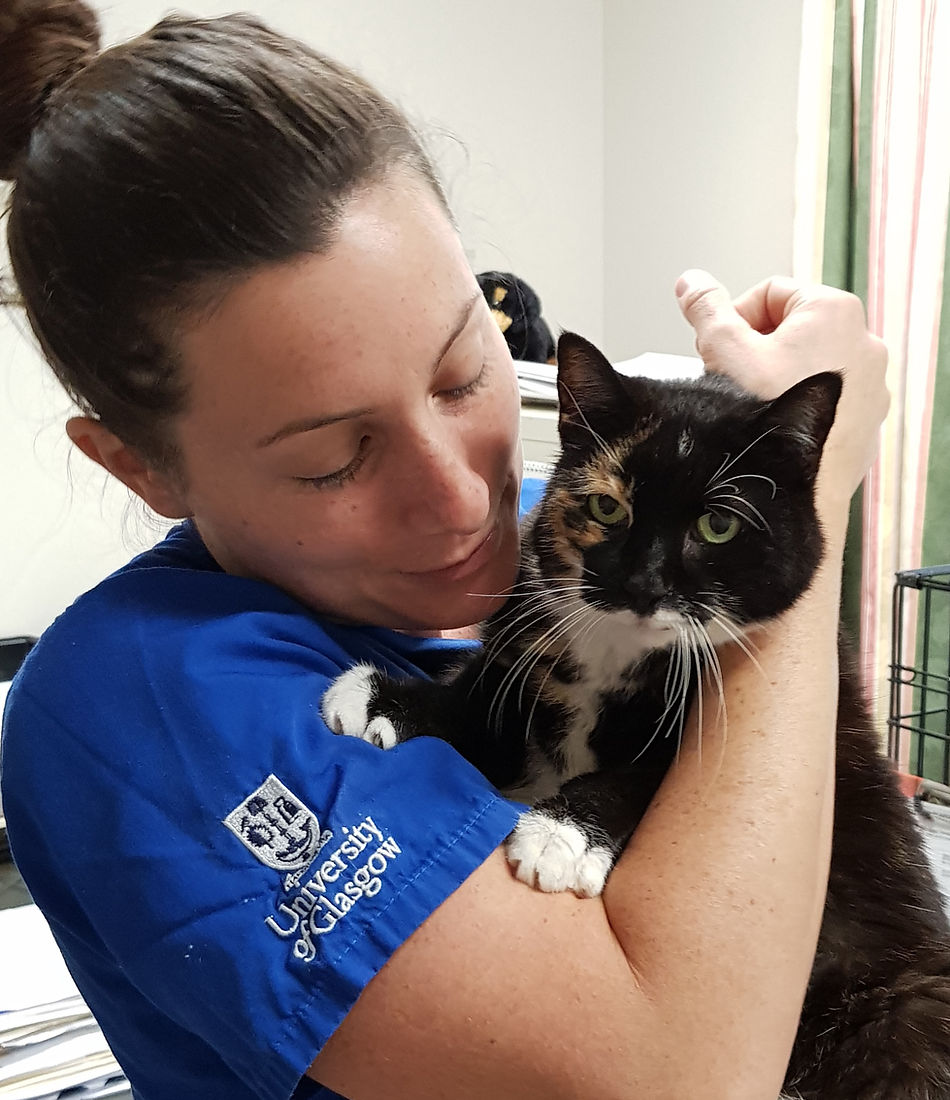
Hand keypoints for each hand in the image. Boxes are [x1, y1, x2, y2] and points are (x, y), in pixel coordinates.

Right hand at [675, 269, 889, 521]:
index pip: (770, 292)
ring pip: (809, 364)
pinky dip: (801, 404)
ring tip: (755, 406)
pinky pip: (827, 398)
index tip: (722, 351)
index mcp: (834, 311)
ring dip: (778, 377)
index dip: (735, 319)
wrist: (796, 491)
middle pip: (791, 328)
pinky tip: (778, 427)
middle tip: (733, 380)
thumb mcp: (722, 352)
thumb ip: (706, 309)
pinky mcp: (869, 419)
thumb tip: (692, 284)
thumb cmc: (768, 423)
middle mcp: (864, 342)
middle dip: (757, 350)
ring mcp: (872, 384)